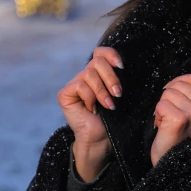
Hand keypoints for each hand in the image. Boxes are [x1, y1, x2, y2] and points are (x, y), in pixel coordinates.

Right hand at [57, 47, 122, 178]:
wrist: (100, 138)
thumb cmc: (112, 118)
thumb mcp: (118, 94)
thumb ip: (118, 78)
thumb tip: (124, 66)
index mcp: (99, 73)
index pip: (101, 52)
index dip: (111, 55)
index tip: (122, 67)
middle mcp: (86, 75)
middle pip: (97, 60)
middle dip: (111, 77)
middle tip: (118, 93)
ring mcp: (74, 84)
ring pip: (89, 73)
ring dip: (102, 91)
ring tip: (109, 105)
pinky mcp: (65, 94)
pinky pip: (79, 85)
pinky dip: (89, 97)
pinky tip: (92, 109)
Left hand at [150, 74, 190, 166]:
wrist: (177, 165)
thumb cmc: (182, 138)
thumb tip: (175, 82)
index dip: (180, 81)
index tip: (172, 92)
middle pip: (179, 84)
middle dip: (169, 97)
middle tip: (170, 114)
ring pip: (168, 93)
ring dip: (162, 106)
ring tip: (167, 121)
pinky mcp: (179, 119)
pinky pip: (161, 105)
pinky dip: (157, 115)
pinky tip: (163, 127)